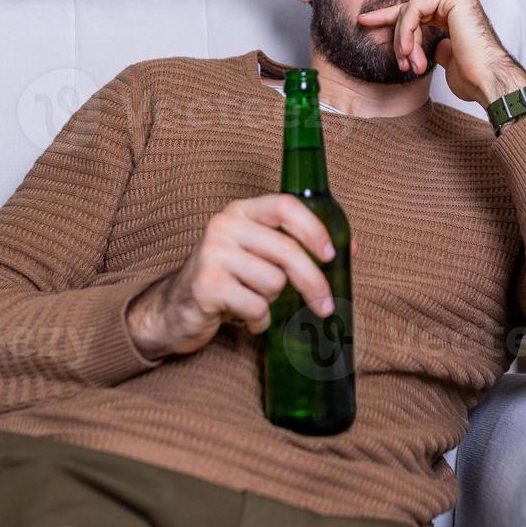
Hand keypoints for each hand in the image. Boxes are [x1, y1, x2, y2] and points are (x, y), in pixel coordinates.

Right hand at [127, 194, 358, 359]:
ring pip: (273, 282)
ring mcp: (212, 253)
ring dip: (272, 301)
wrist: (175, 308)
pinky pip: (255, 306)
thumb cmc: (227, 279)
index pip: (285, 206)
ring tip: (253, 301)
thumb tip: (350, 249)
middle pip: (286, 251)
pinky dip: (258, 320)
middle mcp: (224, 225)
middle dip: (312, 282)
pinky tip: (243, 317)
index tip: (332, 255)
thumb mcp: (258, 254)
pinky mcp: (207, 285)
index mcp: (242, 211)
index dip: (314, 229)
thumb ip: (295, 246)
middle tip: (326, 306)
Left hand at [356, 0, 525, 104]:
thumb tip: (420, 46)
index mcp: (455, 10)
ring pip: (410, 10)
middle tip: (400, 63)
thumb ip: (432, 44)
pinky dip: (406, 32)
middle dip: (398, 37)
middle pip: (409, 10)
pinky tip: (407, 52)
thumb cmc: (471, 76)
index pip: (415, 10)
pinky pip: (414, 10)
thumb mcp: (444, 56)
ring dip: (403, 40)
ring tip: (409, 64)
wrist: (489, 81)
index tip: (364, 22)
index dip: (387, 17)